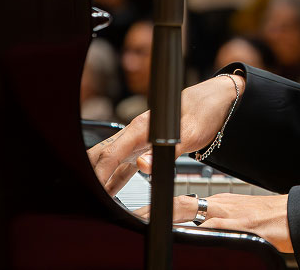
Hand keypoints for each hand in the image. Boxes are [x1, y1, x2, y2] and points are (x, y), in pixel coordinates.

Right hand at [87, 73, 242, 195]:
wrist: (218, 99)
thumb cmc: (204, 111)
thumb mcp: (189, 133)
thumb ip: (166, 151)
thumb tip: (142, 166)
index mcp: (142, 128)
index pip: (110, 153)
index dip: (96, 173)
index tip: (88, 190)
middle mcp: (136, 133)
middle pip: (104, 155)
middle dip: (90, 174)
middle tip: (81, 199)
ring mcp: (139, 140)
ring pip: (111, 161)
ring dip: (99, 178)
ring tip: (89, 200)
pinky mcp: (146, 146)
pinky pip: (124, 164)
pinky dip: (113, 178)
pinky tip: (108, 192)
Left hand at [133, 193, 291, 253]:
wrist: (294, 216)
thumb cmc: (270, 219)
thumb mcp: (239, 215)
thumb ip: (216, 220)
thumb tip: (194, 231)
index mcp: (219, 203)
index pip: (183, 201)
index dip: (160, 206)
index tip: (140, 214)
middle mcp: (221, 206)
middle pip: (181, 205)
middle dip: (156, 211)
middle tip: (135, 219)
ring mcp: (229, 217)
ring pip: (193, 215)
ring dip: (170, 220)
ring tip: (148, 224)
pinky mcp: (240, 229)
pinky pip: (215, 230)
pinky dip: (198, 233)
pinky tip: (185, 237)